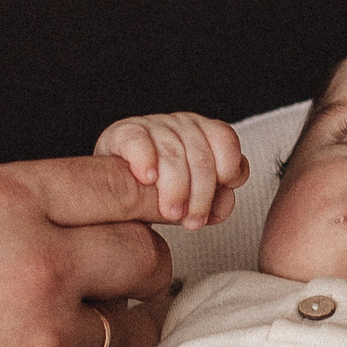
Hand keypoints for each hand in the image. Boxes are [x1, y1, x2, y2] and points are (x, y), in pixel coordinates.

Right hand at [0, 150, 173, 346]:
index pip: (117, 185)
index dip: (140, 196)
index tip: (148, 210)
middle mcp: (36, 268)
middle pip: (145, 254)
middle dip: (135, 263)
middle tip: (113, 279)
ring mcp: (45, 346)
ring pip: (128, 330)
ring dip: (105, 332)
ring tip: (60, 339)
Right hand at [95, 112, 248, 226]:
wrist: (118, 190)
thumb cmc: (161, 194)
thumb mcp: (194, 201)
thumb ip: (215, 203)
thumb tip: (225, 202)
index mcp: (205, 135)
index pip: (226, 141)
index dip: (228, 171)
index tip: (219, 197)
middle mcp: (182, 126)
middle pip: (201, 156)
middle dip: (201, 194)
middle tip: (192, 221)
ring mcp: (153, 126)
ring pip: (173, 154)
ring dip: (175, 188)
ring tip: (171, 213)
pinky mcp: (125, 132)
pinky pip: (139, 142)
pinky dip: (145, 160)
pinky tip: (147, 178)